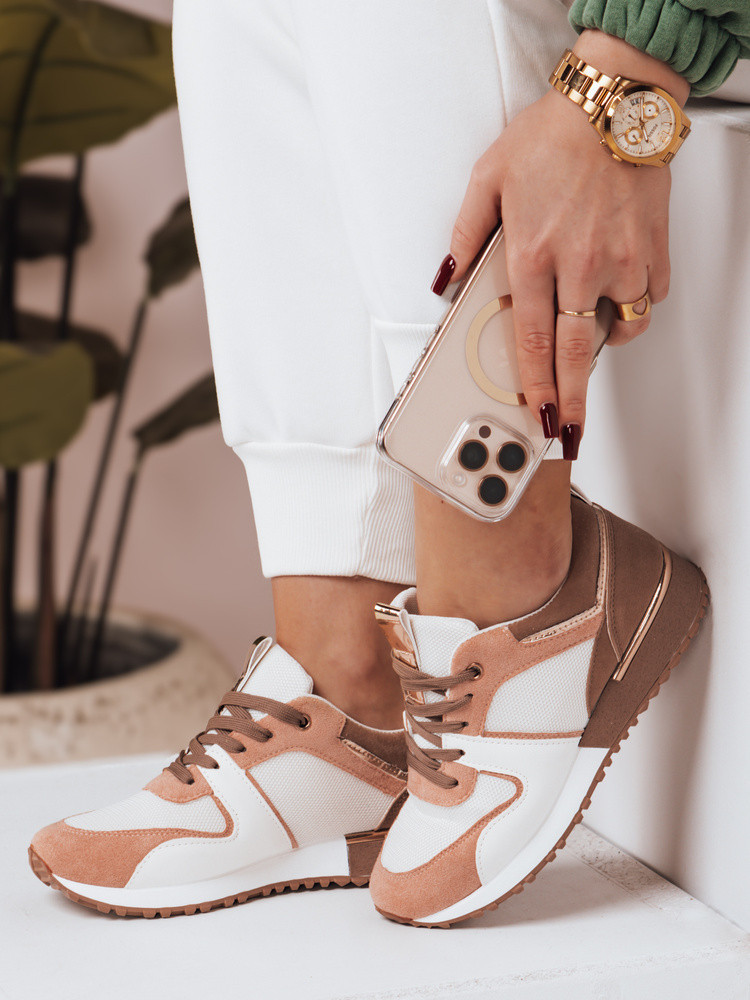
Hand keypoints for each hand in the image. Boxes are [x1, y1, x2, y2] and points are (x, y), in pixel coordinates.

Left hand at [430, 32, 688, 458]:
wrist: (615, 101)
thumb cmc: (552, 135)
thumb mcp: (486, 178)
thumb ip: (463, 235)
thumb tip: (444, 278)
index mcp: (532, 254)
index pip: (530, 341)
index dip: (534, 388)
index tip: (538, 416)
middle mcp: (579, 265)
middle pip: (575, 355)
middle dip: (573, 404)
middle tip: (572, 433)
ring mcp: (621, 260)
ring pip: (617, 330)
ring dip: (603, 348)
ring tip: (591, 348)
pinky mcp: (652, 250)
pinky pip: (647, 299)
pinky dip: (633, 308)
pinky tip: (617, 298)